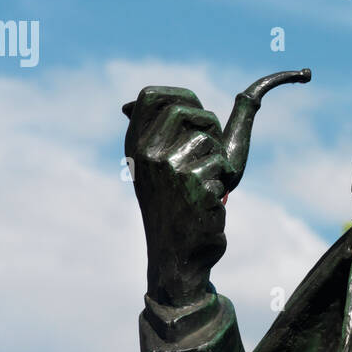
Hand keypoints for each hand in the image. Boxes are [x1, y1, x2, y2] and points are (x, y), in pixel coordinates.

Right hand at [122, 70, 310, 306]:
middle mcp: (146, 154)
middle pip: (186, 108)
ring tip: (205, 185)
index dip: (182, 95)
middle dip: (210, 123)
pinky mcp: (193, 184)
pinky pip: (221, 165)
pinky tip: (208, 202)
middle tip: (213, 149)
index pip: (150, 95)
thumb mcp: (153, 170)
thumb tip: (129, 103)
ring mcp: (169, 169)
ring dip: (218, 161)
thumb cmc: (173, 209)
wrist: (177, 256)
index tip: (199, 110)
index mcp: (135, 147)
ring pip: (209, 140)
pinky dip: (222, 182)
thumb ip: (150, 137)